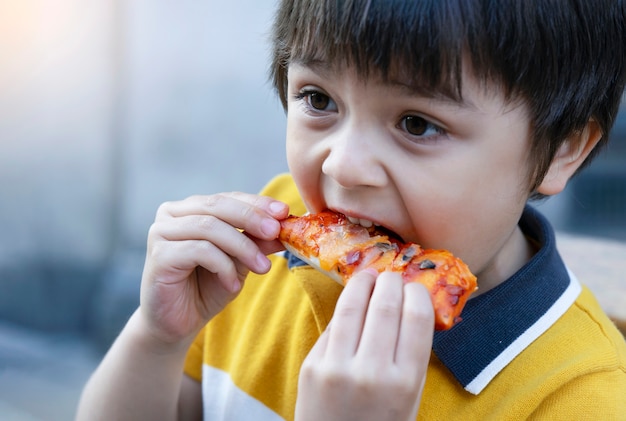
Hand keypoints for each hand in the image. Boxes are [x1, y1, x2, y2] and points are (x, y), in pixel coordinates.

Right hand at [139, 192, 288, 346]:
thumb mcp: (238, 262)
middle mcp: (172, 215)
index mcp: (190, 209)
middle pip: (218, 206)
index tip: (284, 211)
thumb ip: (256, 242)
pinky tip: (233, 284)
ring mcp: (161, 232)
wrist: (176, 324)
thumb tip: (284, 227)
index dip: (257, 203)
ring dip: (243, 247)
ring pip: (211, 227)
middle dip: (252, 218)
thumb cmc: (205, 288)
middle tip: (276, 232)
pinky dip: (223, 266)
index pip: (228, 198)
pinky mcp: (159, 255)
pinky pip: (200, 250)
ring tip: (262, 268)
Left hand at [295, 270, 433, 420]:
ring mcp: (336, 367)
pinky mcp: (311, 366)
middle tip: (392, 277)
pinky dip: (345, 311)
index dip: (417, 293)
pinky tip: (351, 303)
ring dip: (362, 283)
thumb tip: (410, 307)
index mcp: (405, 382)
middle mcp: (371, 371)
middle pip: (384, 304)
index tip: (415, 287)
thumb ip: (410, 357)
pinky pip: (332, 327)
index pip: (416, 318)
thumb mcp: (409, 398)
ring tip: (368, 276)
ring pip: (351, 306)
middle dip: (390, 282)